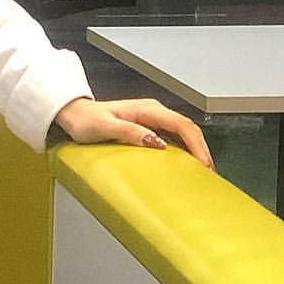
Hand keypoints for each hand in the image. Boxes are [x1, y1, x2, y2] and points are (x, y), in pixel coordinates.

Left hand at [53, 96, 214, 168]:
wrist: (74, 114)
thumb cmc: (86, 120)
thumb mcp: (105, 127)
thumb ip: (130, 132)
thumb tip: (156, 142)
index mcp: (148, 110)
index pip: (182, 125)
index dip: (197, 145)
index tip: (204, 164)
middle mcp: (154, 112)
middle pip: (188, 129)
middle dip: (202, 150)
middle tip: (209, 173)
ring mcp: (152, 119)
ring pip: (183, 133)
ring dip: (194, 150)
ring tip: (202, 172)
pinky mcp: (148, 127)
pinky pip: (173, 137)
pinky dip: (183, 150)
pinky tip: (184, 164)